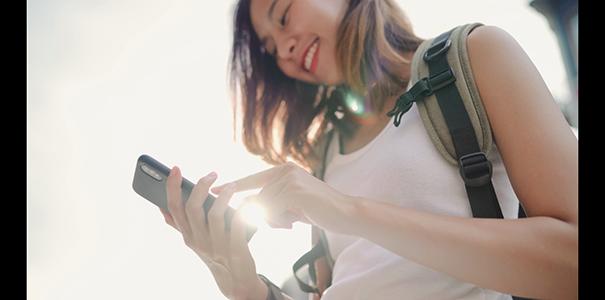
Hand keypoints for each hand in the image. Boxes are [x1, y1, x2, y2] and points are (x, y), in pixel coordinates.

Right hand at [161, 166, 266, 299]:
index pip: (174, 209)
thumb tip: (161, 207)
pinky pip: (238, 225)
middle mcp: (199, 241)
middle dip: (201, 186)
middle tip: (212, 174)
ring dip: (223, 196)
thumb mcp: (194, 241)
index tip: (176, 168)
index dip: (172, 187)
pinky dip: (243, 210)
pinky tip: (246, 201)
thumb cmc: (215, 254)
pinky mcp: (236, 250)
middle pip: (193, 209)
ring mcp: (217, 247)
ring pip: (215, 215)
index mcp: (187, 236)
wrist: (235, 280)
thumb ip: (179, 225)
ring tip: (231, 186)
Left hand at [211, 162, 357, 233]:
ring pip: (264, 205)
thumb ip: (271, 204)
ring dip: (275, 221)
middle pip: (258, 198)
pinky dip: (278, 220)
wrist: (346, 214)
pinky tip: (294, 223)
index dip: (234, 186)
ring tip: (294, 223)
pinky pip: (271, 209)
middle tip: (287, 224)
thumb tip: (246, 208)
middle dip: (268, 217)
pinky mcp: (294, 190)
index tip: (213, 190)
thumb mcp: (291, 206)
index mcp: (284, 170)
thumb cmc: (319, 211)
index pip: (253, 179)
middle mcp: (285, 170)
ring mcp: (290, 178)